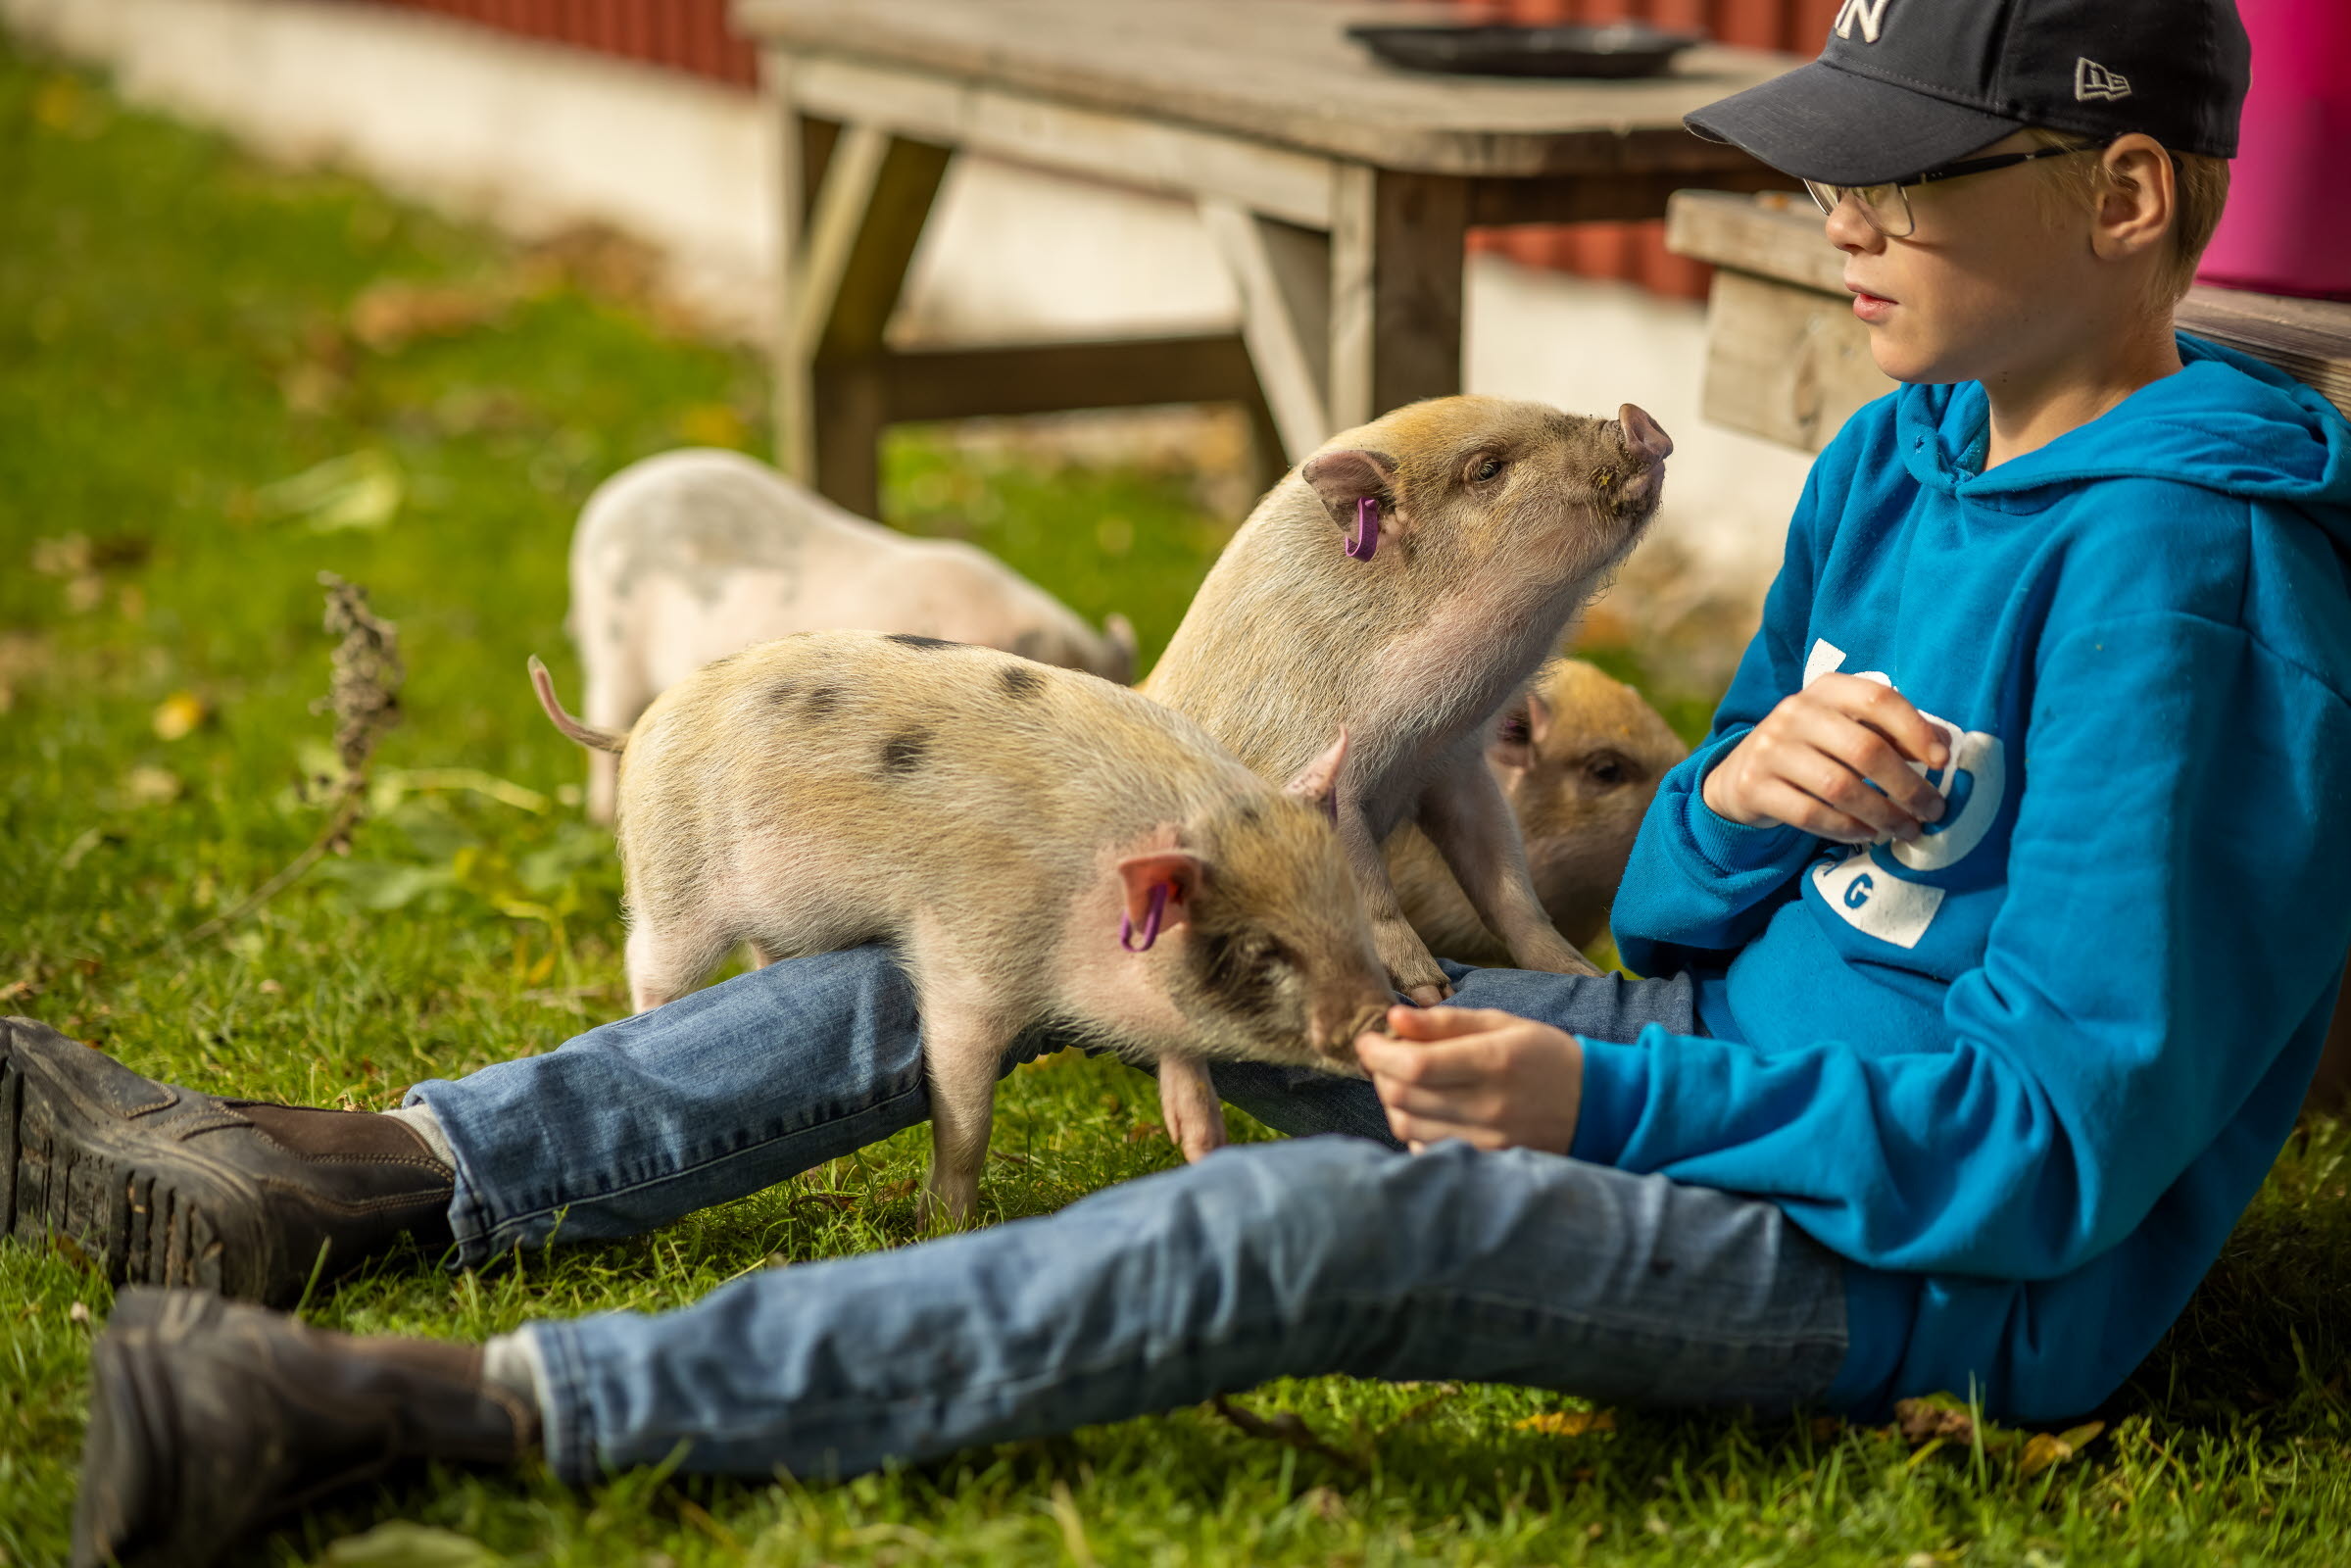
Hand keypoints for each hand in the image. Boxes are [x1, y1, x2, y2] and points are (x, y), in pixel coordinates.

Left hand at [1356, 1005, 1582, 1154]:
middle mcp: (1488, 1107)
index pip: (1413, 1066)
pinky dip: (1413, 1127)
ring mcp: (1486, 1141)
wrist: (1595, 1106)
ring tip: (1405, 1081)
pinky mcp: (1485, 1162)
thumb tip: (1393, 1017)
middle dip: (1380, 1074)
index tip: (1368, 1040)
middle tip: (1384, 1057)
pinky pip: (1425, 1149)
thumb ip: (1445, 1022)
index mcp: (1493, 1062)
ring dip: (1393, 1100)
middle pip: (1402, 1097)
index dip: (1377, 1052)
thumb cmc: (1543, 1055)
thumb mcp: (1501, 1024)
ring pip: (1406, 1126)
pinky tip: (1428, 1109)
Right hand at [1701, 673, 1949, 844]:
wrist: (1742, 772)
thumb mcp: (1846, 728)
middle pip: (1864, 749)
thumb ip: (1891, 732)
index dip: (1916, 730)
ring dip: (1882, 814)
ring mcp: (1771, 749)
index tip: (1942, 763)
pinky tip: (1868, 834)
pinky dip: (1846, 828)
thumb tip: (1945, 748)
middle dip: (1907, 785)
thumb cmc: (1813, 749)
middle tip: (1933, 811)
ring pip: (1839, 787)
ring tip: (1907, 830)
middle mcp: (1795, 712)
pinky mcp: (1755, 786)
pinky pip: (1810, 814)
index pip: (1878, 699)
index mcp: (1826, 689)